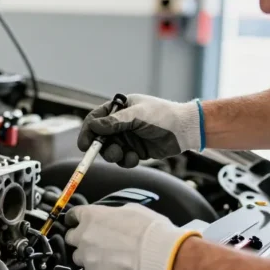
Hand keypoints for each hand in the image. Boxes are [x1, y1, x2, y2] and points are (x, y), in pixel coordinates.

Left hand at [64, 203, 200, 269]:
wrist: (160, 255)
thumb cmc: (150, 231)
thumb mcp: (132, 210)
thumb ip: (114, 213)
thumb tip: (114, 217)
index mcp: (92, 216)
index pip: (73, 215)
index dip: (75, 219)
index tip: (76, 222)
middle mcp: (85, 235)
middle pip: (72, 239)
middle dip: (81, 240)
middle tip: (96, 243)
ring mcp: (88, 257)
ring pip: (79, 258)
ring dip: (90, 258)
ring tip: (108, 259)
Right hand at [77, 94, 203, 166]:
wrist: (185, 130)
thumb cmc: (163, 115)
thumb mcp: (137, 115)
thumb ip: (115, 122)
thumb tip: (94, 126)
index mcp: (119, 109)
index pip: (96, 119)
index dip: (88, 131)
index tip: (84, 144)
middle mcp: (121, 124)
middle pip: (100, 138)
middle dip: (101, 147)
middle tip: (106, 151)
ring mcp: (128, 138)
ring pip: (110, 150)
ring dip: (114, 155)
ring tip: (122, 154)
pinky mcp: (136, 151)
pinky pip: (123, 159)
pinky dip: (126, 160)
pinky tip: (136, 157)